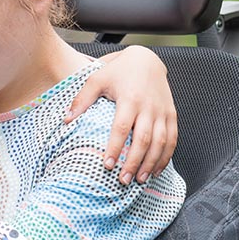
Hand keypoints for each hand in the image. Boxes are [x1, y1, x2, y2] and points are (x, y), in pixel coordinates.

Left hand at [68, 45, 177, 183]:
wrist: (147, 59)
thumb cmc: (118, 70)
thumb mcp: (96, 79)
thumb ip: (82, 100)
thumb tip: (66, 120)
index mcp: (129, 99)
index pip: (121, 128)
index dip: (115, 148)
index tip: (107, 165)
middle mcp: (149, 107)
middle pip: (143, 140)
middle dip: (134, 162)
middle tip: (123, 180)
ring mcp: (162, 112)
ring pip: (160, 142)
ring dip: (151, 163)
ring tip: (140, 180)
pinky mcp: (171, 114)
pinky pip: (172, 139)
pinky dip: (166, 156)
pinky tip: (156, 170)